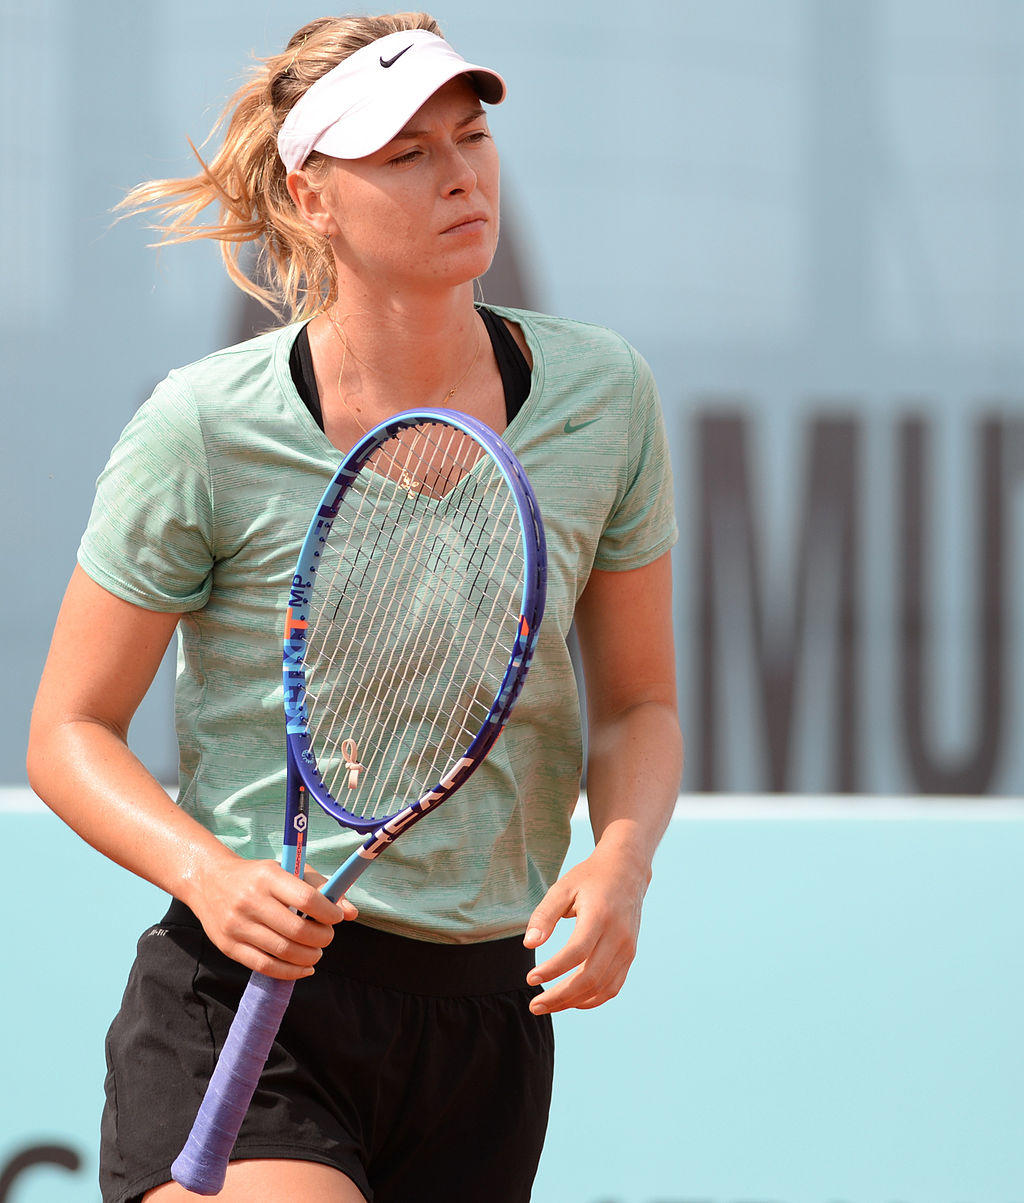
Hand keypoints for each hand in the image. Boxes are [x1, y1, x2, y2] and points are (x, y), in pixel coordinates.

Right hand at [189, 855, 357, 980]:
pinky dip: (290, 972)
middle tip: (327, 937)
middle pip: (297, 930)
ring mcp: (237, 925)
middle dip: (321, 938)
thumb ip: (322, 889)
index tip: (337, 917)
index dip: (329, 913)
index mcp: (269, 877)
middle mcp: (251, 900)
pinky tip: (304, 968)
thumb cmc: (259, 876)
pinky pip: (265, 967)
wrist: (209, 881)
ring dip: (309, 957)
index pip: (307, 899)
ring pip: (283, 951)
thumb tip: (352, 913)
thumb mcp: (289, 870)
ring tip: (316, 952)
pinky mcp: (228, 946)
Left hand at [522, 843, 649, 1014]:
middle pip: (590, 978)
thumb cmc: (589, 878)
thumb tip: (529, 944)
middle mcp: (618, 935)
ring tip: (547, 1005)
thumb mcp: (562, 888)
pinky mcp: (630, 955)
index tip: (530, 978)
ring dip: (574, 1002)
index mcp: (600, 916)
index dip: (553, 969)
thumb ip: (544, 915)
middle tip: (534, 1005)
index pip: (577, 952)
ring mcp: (627, 948)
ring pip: (602, 987)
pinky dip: (593, 1000)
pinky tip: (572, 1002)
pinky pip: (613, 987)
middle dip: (560, 996)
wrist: (626, 870)